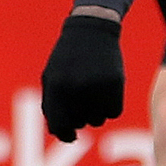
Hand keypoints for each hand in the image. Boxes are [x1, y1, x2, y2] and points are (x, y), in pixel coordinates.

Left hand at [39, 14, 123, 141]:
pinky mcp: (115, 84)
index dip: (65, 135)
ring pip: (97, 120)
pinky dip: (110, 106)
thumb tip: (58, 134)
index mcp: (56, 87)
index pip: (59, 127)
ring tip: (92, 91)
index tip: (71, 136)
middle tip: (81, 98)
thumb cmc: (67, 57)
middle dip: (79, 116)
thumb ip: (50, 106)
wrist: (92, 29)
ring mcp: (97, 86)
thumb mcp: (51, 77)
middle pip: (79, 124)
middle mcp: (76, 89)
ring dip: (95, 112)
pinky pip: (114, 112)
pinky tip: (105, 90)